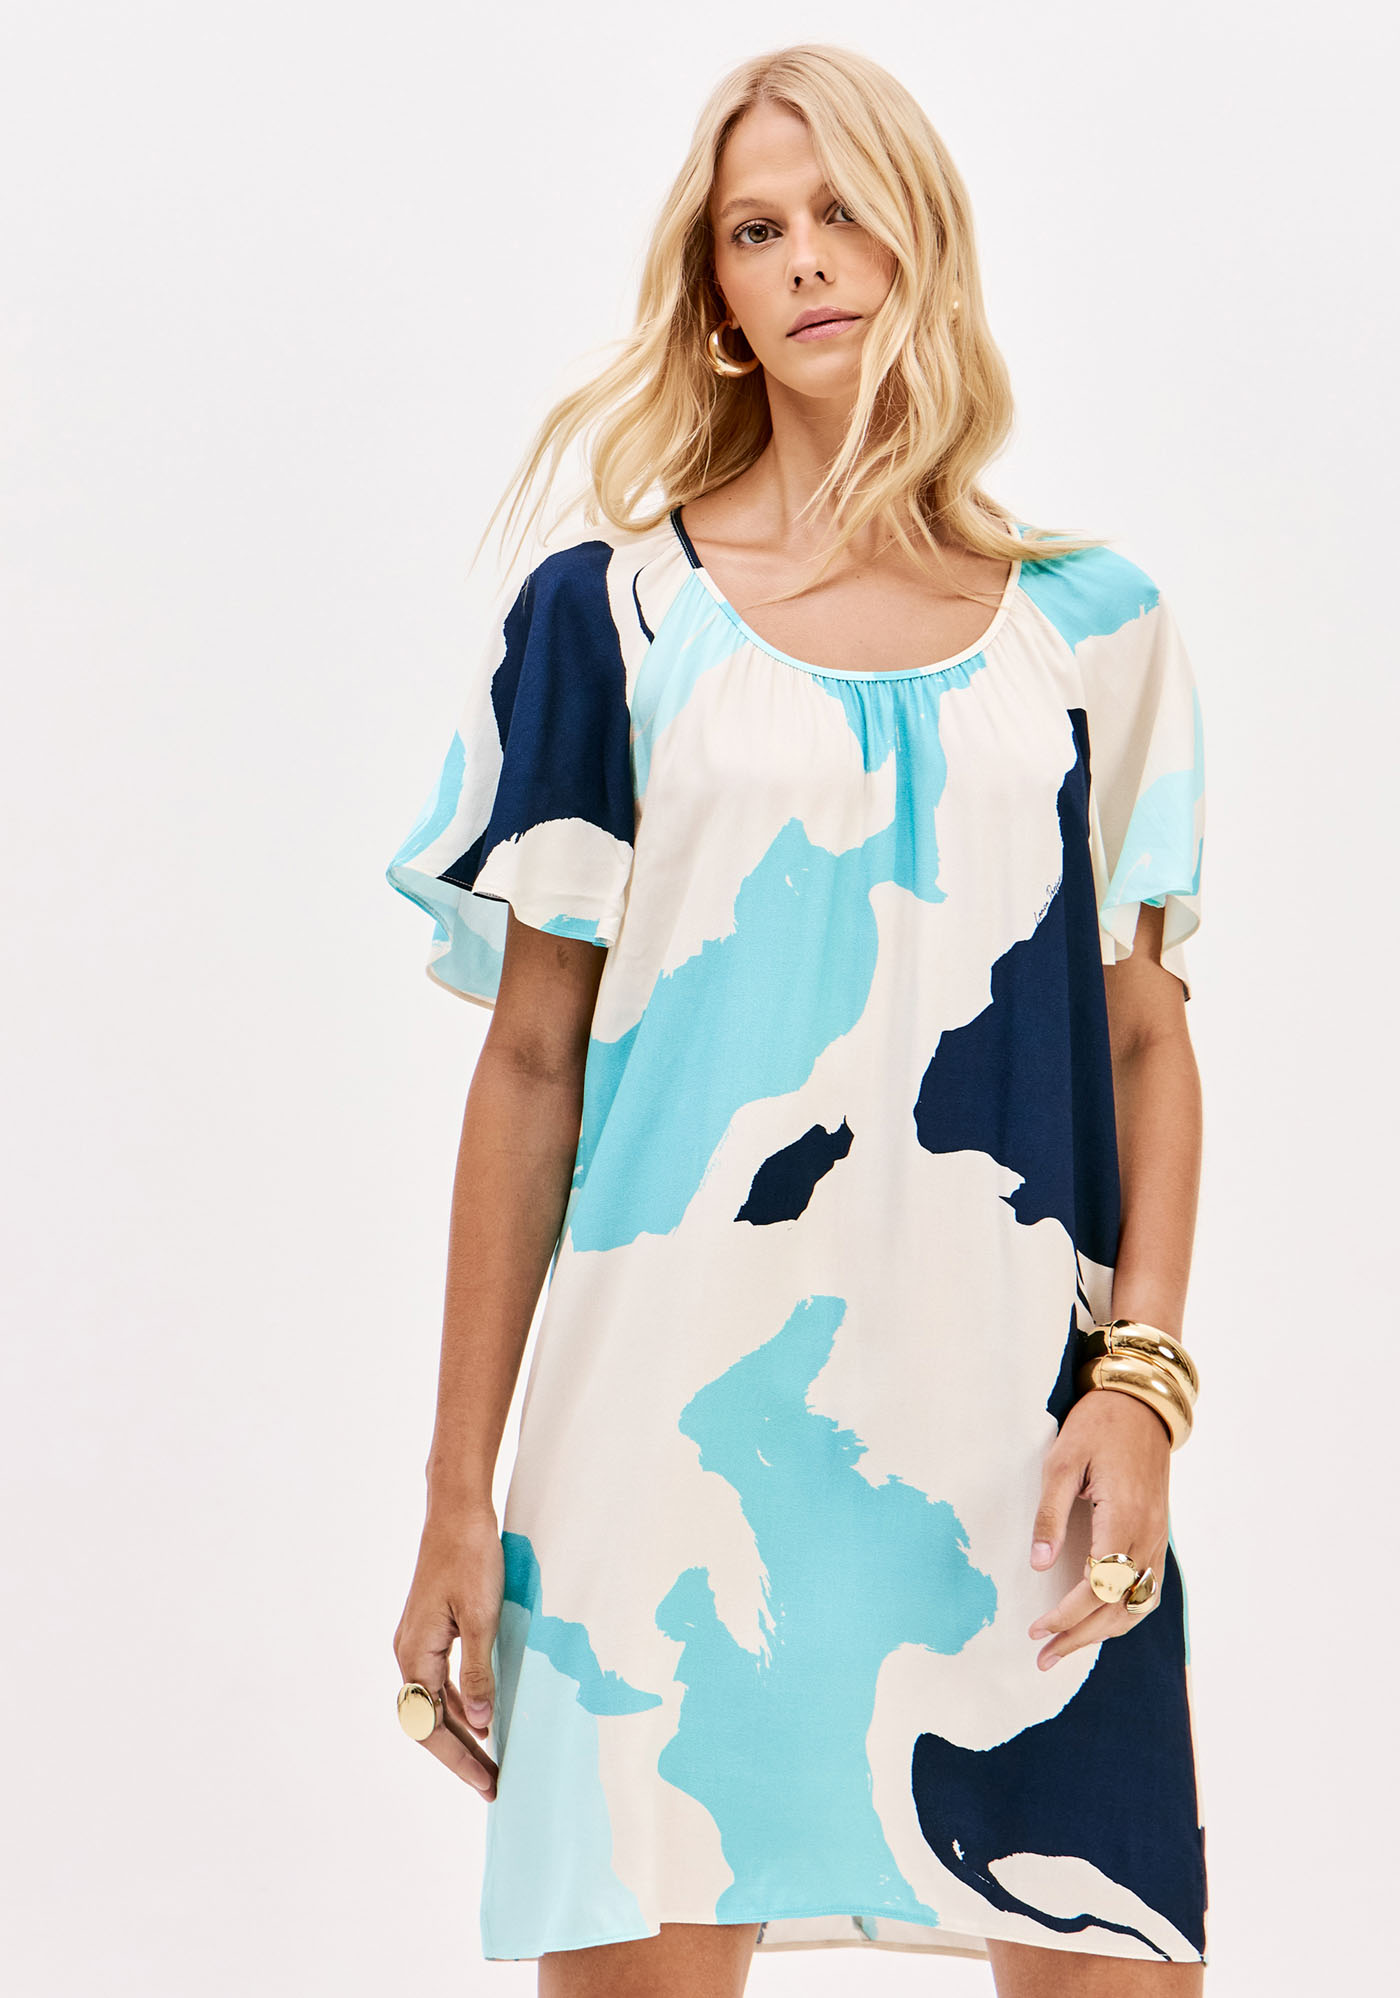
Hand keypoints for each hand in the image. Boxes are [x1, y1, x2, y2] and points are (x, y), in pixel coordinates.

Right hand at [393, 1502, 504, 1797]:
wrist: (457, 1510)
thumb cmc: (470, 1557)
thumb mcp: (482, 1618)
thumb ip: (479, 1673)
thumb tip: (481, 1724)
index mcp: (414, 1653)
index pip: (431, 1724)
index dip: (458, 1758)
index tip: (485, 1782)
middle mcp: (408, 1651)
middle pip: (428, 1719)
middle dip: (459, 1754)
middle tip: (492, 1784)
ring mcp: (417, 1640)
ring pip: (434, 1701)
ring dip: (460, 1731)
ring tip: (489, 1760)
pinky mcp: (430, 1628)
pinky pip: (440, 1679)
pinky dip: (460, 1703)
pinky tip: (482, 1715)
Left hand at [1026, 1387, 1170, 1669]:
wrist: (1141, 1404)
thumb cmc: (1097, 1426)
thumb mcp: (1061, 1460)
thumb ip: (1049, 1514)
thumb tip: (1039, 1564)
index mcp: (1123, 1519)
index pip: (1098, 1588)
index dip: (1067, 1615)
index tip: (1037, 1629)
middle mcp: (1147, 1536)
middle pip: (1119, 1607)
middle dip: (1081, 1637)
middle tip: (1043, 1656)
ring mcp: (1158, 1538)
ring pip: (1137, 1604)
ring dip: (1103, 1633)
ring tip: (1067, 1648)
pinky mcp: (1158, 1534)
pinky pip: (1148, 1589)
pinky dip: (1124, 1613)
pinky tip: (1101, 1621)